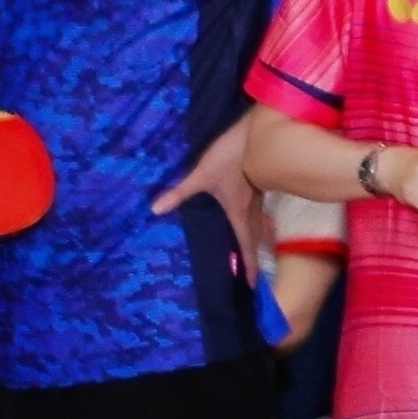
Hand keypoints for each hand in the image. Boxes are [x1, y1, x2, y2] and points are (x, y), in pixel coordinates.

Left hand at [149, 114, 267, 282]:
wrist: (261, 133)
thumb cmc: (232, 157)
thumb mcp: (202, 175)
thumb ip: (180, 192)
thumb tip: (155, 209)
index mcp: (239, 212)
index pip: (246, 246)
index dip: (249, 266)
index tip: (251, 286)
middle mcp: (252, 210)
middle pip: (256, 239)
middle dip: (254, 257)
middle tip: (253, 273)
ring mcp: (260, 197)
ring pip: (260, 225)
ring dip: (257, 240)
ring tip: (253, 250)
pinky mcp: (262, 184)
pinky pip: (260, 211)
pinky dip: (257, 222)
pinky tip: (252, 218)